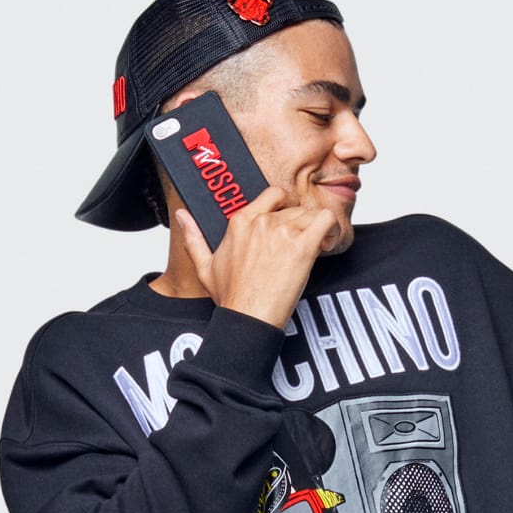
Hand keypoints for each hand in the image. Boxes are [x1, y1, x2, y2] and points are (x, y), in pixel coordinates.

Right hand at [169, 185, 338, 330]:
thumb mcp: (205, 266)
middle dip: (302, 225)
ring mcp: (282, 232)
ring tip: (318, 247)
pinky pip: (325, 220)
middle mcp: (261, 222)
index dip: (285, 208)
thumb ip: (193, 237)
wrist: (247, 317)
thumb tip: (182, 216)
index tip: (289, 226)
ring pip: (310, 214)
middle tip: (304, 244)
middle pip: (294, 208)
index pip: (272, 195)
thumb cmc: (230, 297)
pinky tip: (327, 243)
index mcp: (240, 222)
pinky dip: (330, 229)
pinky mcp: (302, 247)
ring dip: (317, 229)